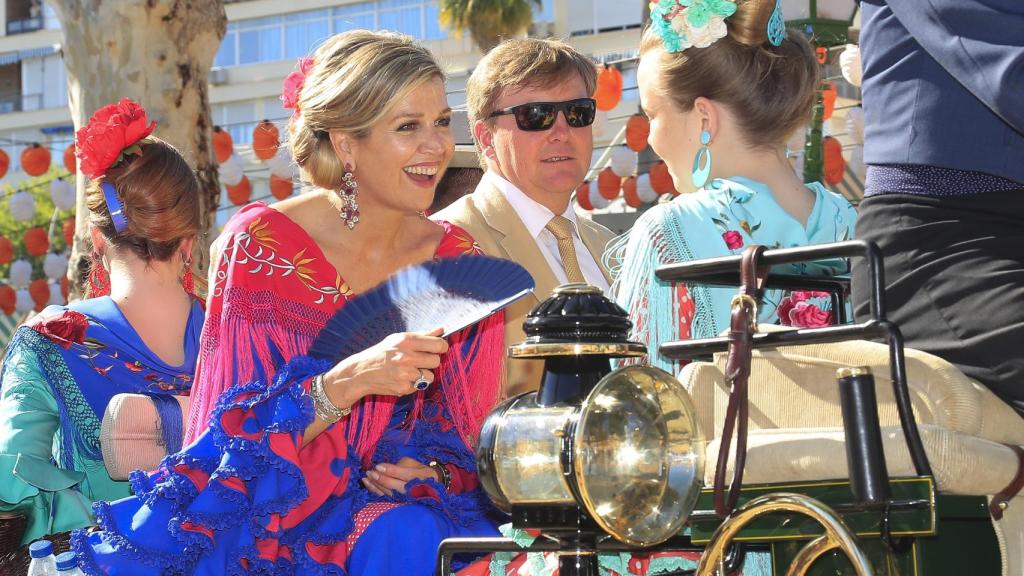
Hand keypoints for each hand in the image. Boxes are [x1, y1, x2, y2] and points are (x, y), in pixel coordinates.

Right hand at [323, 327, 447, 407]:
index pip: (439, 345)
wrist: (360, 372)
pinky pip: (419, 386)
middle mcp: (406, 357)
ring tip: (408, 370)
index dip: (441, 347)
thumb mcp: (398, 339)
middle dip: (431, 361)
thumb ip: (422, 335)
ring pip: (430, 376)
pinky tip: (401, 378)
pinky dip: (413, 384)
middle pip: (436, 361)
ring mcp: (405, 374)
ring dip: (423, 374)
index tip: (438, 348)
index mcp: (407, 341)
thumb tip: (441, 329)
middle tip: (420, 360)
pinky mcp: (403, 388)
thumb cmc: (381, 353)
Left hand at [362, 457, 439, 495]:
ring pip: (388, 493)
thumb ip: (401, 465)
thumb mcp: (414, 464)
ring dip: (375, 486)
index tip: (377, 466)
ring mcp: (405, 498)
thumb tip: (385, 467)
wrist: (431, 487)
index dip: (389, 470)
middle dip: (380, 479)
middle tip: (369, 472)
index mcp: (417, 476)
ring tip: (366, 478)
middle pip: (394, 485)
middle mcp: (411, 489)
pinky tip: (368, 485)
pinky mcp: (399, 502)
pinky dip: (375, 491)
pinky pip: (385, 498)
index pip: (402, 474)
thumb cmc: (420, 472)